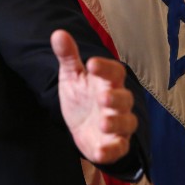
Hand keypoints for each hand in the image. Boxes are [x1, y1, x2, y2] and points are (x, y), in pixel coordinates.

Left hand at [51, 29, 137, 164]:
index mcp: (109, 82)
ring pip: (127, 123)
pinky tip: (100, 151)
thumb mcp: (71, 75)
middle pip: (125, 99)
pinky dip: (111, 151)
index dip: (106, 68)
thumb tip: (58, 33)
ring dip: (117, 123)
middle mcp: (118, 102)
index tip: (91, 63)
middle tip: (102, 97)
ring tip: (103, 122)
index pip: (114, 72)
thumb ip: (67, 55)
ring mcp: (119, 125)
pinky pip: (118, 149)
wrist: (80, 124)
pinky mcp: (114, 145)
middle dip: (116, 98)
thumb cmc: (81, 95)